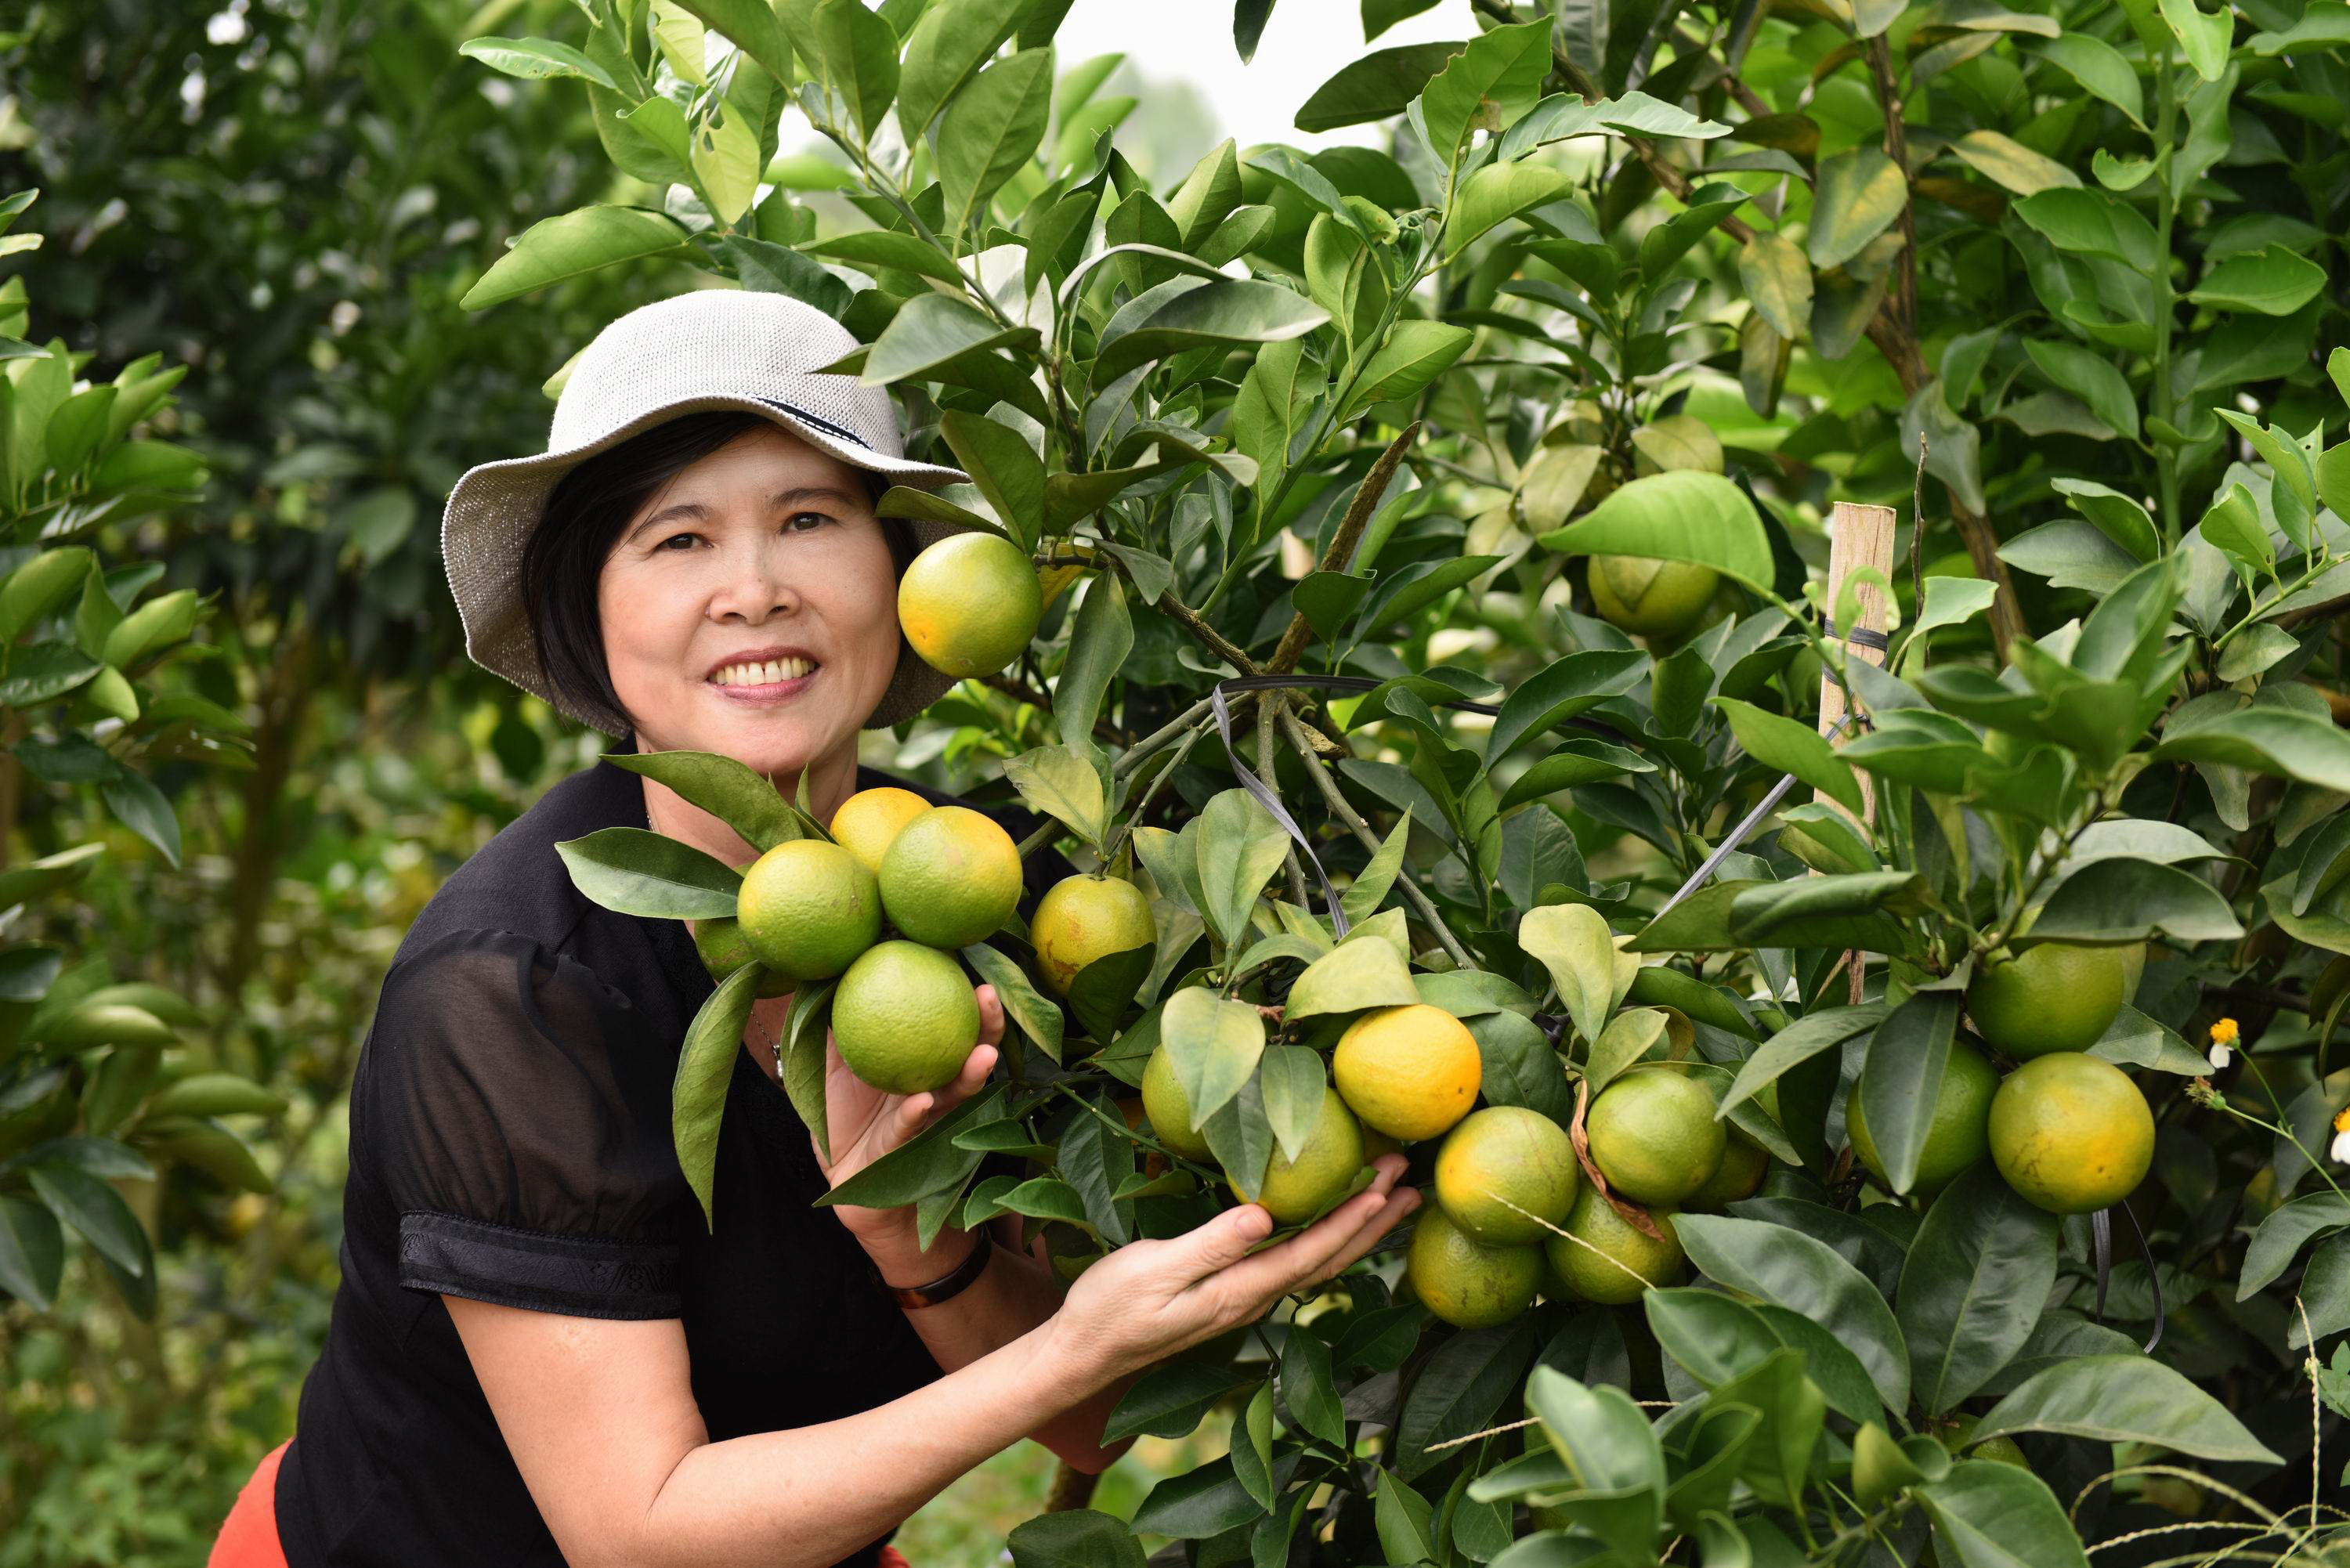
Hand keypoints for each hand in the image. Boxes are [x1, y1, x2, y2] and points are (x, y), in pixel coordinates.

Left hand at [816, 984, 1003, 1279]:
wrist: (840, 1176)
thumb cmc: (844, 1118)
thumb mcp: (834, 1066)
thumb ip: (837, 1027)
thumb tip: (830, 975)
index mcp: (923, 1065)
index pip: (952, 1027)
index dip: (966, 1000)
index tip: (971, 965)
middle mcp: (934, 1088)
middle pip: (970, 1054)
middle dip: (988, 1028)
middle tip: (991, 997)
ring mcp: (926, 1120)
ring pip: (955, 1094)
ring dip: (971, 1074)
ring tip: (983, 1054)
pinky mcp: (904, 1148)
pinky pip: (913, 1127)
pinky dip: (918, 1113)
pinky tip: (923, 1100)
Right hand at [1047, 1155, 1420, 1387]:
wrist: (1081, 1354)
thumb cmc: (1108, 1309)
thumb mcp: (1153, 1270)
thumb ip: (1210, 1244)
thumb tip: (1264, 1216)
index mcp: (1238, 1292)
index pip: (1310, 1252)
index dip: (1350, 1218)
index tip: (1385, 1184)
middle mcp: (1251, 1299)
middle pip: (1327, 1260)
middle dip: (1371, 1221)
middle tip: (1412, 1184)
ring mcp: (1242, 1300)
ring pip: (1316, 1264)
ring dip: (1357, 1232)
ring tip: (1392, 1202)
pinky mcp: (1229, 1295)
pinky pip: (1294, 1265)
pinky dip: (1325, 1241)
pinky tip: (1333, 1229)